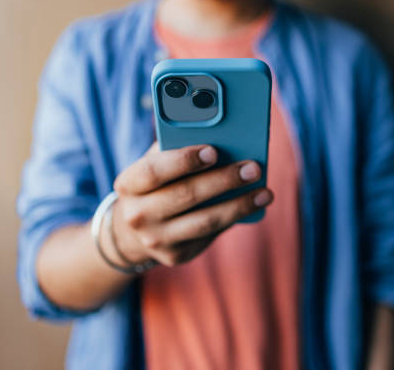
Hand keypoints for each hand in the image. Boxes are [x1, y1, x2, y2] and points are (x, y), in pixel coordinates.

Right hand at [111, 143, 272, 267]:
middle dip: (223, 180)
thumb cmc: (156, 185)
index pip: (153, 171)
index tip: (213, 150)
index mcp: (128, 184)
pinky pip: (211, 234)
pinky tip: (255, 205)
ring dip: (238, 205)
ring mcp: (156, 239)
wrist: (135, 230)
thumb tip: (221, 137)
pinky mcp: (176, 255)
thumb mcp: (156, 164)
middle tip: (252, 168)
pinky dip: (235, 218)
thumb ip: (177, 148)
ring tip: (264, 192)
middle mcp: (137, 215)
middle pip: (185, 195)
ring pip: (204, 221)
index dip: (184, 160)